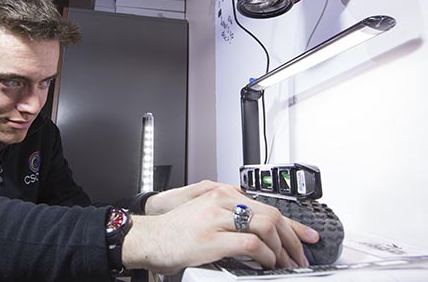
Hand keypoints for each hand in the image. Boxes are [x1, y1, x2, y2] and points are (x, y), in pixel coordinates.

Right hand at [123, 183, 318, 273]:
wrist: (150, 238)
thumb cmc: (176, 231)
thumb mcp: (206, 215)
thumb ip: (231, 217)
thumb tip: (260, 234)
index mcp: (222, 194)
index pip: (268, 205)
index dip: (294, 224)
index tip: (309, 236)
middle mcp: (222, 200)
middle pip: (272, 215)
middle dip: (293, 239)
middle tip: (301, 257)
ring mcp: (217, 218)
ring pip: (265, 227)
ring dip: (281, 249)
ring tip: (285, 264)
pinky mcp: (212, 238)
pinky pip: (250, 244)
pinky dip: (265, 256)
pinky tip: (266, 264)